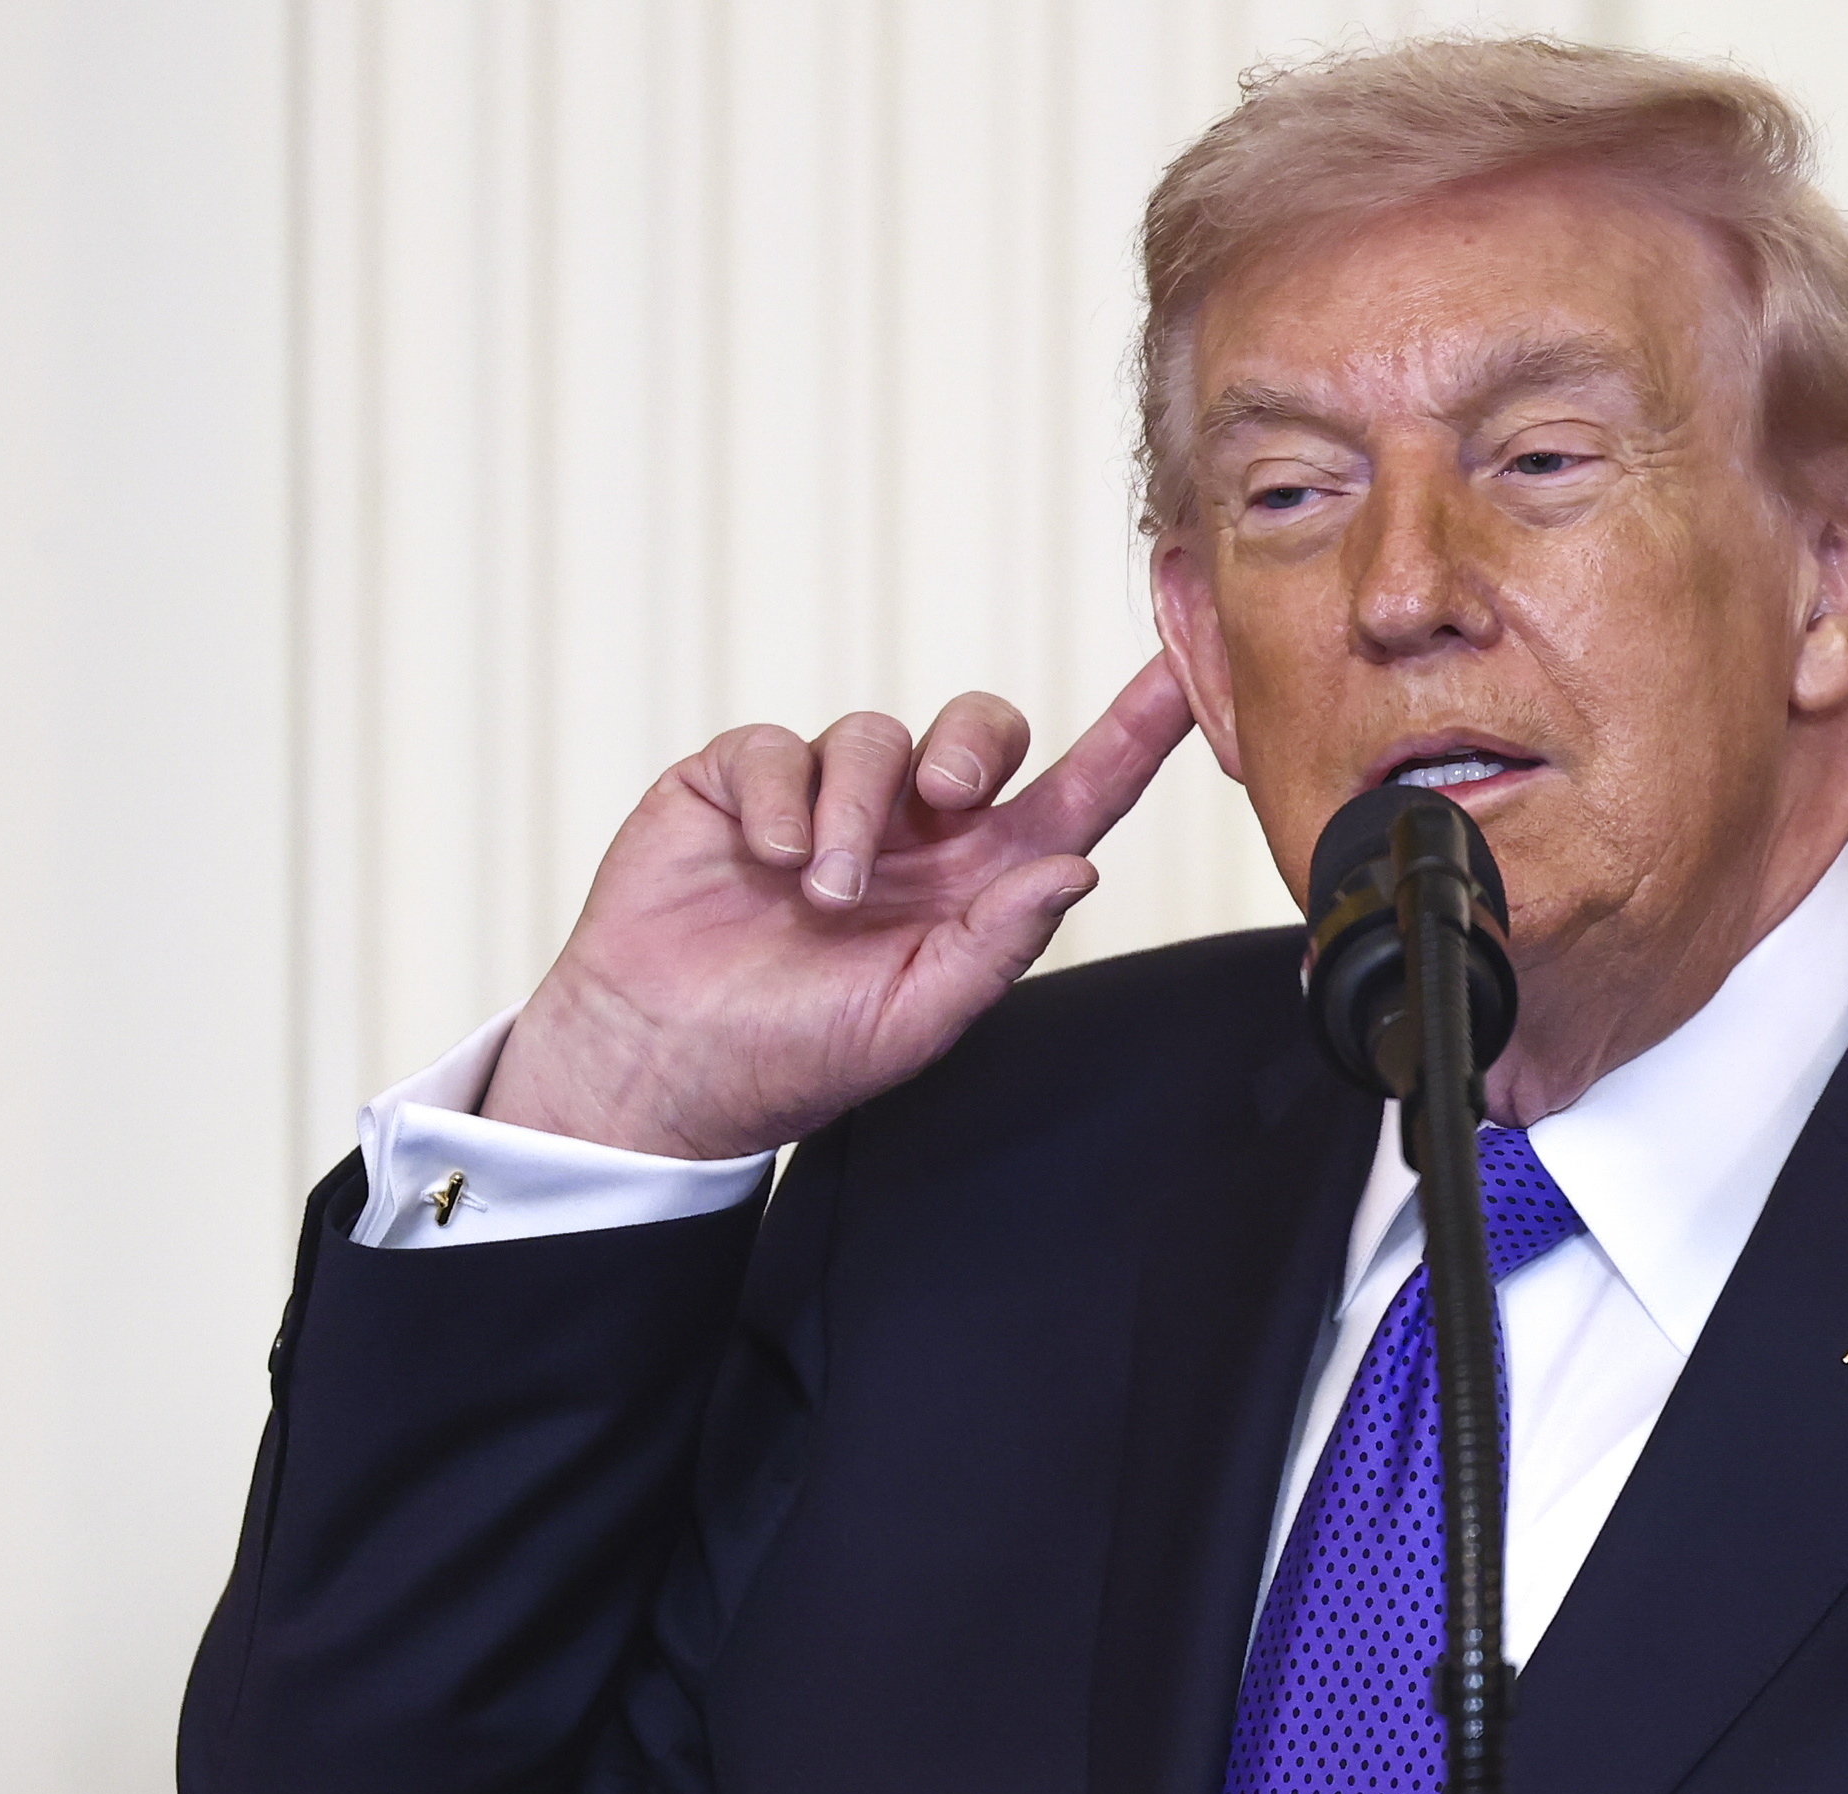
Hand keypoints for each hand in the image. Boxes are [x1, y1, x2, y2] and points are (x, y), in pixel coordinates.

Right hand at [481, 656, 1196, 1157]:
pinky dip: (778, 797)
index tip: (1184, 671)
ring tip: (821, 892)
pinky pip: (777, 745)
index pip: (1074, 793)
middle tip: (948, 798)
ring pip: (873, 737)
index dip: (1132, 734)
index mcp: (975, 882)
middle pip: (979, 730)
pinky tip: (764, 860)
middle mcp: (911, 830)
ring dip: (853, 810)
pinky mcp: (739, 783)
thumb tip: (1077, 868)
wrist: (663, 1068)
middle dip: (972, 742)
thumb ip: (1000, 942)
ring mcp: (825, 799)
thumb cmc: (798, 1055)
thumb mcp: (916, 1016)